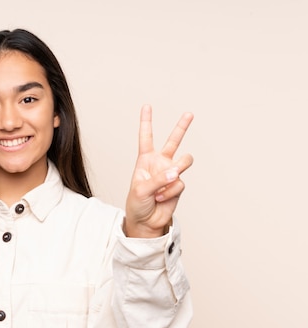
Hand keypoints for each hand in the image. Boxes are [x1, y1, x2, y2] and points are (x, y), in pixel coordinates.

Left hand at [124, 105, 193, 237]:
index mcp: (145, 160)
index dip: (146, 122)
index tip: (147, 106)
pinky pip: (179, 183)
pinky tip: (162, 198)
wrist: (146, 221)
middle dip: (181, 127)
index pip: (146, 138)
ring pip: (184, 161)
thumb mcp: (140, 190)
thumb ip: (158, 179)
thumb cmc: (137, 204)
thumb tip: (176, 173)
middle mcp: (159, 164)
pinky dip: (170, 192)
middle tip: (189, 114)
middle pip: (173, 141)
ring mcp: (171, 174)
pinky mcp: (178, 185)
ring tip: (171, 176)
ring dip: (179, 167)